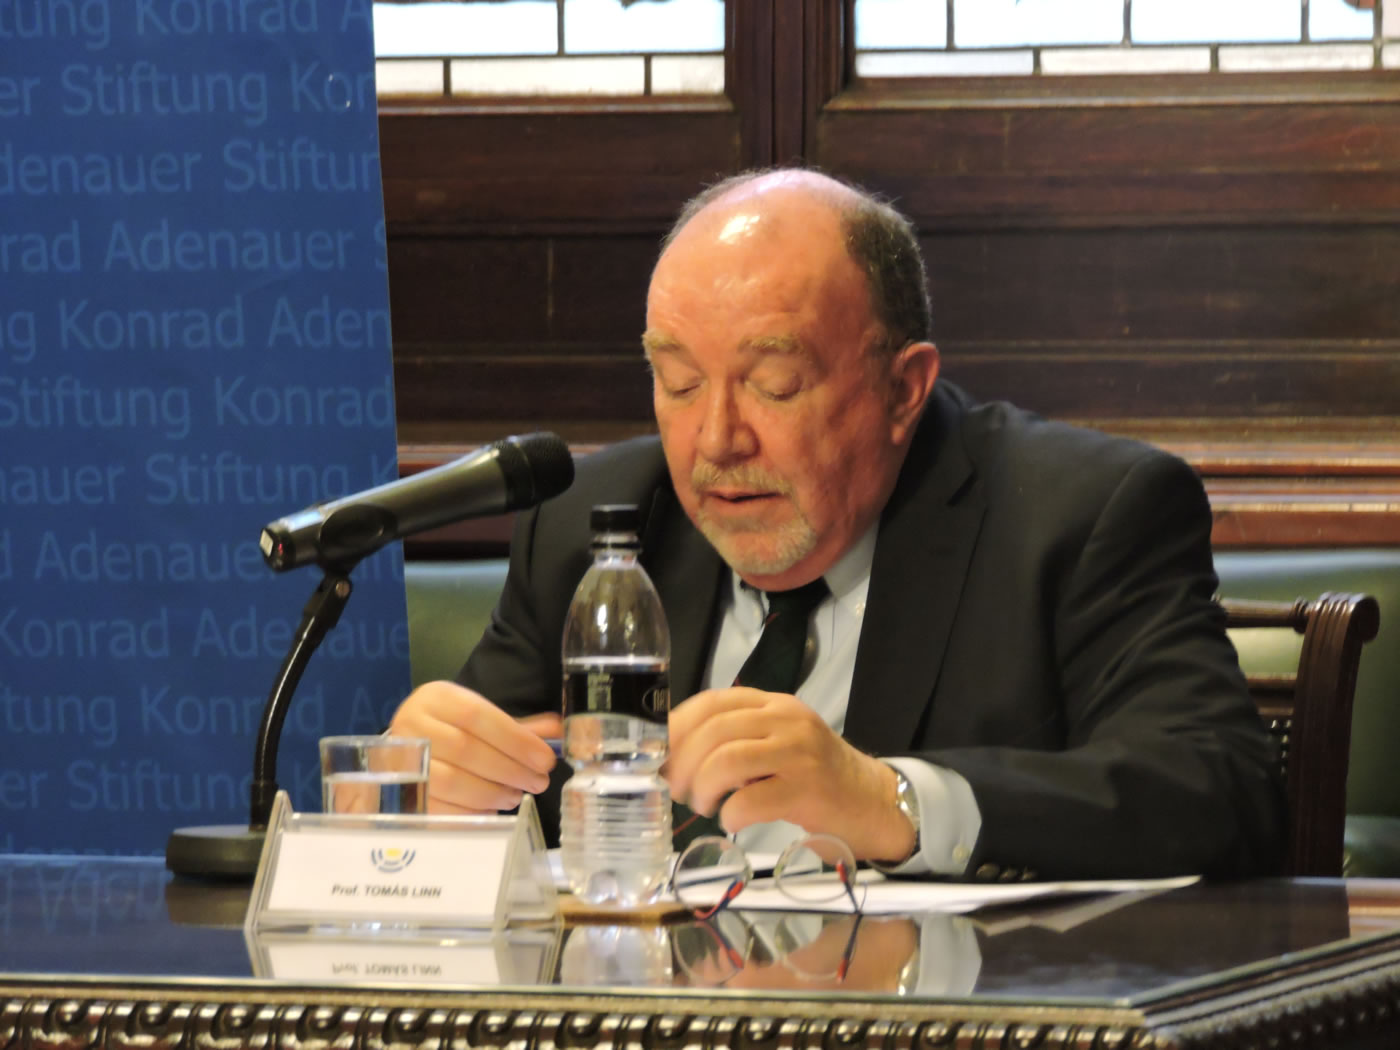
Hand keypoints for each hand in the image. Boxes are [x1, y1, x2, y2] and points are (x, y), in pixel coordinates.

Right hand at [388, 681, 560, 814]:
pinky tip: (492, 810)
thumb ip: (518, 726)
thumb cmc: (452, 729)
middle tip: (538, 782)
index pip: (477, 715)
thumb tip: (559, 731)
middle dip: (510, 769)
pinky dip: (471, 811)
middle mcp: (413, 725)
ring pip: (451, 781)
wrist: (407, 748)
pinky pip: (439, 808)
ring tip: (516, 796)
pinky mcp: (401, 794)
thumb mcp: (480, 718)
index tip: (545, 759)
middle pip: (466, 749)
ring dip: (492, 792)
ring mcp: (402, 761)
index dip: (516, 739)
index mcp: (437, 698)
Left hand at [666, 687, 914, 861]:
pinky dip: (730, 814)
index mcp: (773, 704)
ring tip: (703, 805)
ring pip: (728, 759)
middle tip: (678, 789)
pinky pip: (751, 800)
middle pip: (714, 730)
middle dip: (684, 763)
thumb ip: (737, 739)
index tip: (661, 754)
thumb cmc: (818, 776)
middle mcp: (786, 720)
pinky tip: (732, 820)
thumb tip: (675, 758)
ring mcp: (799, 753)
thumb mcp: (778, 743)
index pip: (713, 702)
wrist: (876, 801)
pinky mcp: (808, 790)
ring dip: (703, 787)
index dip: (678, 727)